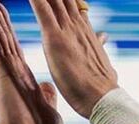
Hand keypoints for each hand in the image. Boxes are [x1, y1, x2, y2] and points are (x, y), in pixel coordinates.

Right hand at [0, 0, 61, 123]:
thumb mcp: (50, 111)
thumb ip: (47, 96)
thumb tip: (48, 86)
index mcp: (24, 79)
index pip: (15, 48)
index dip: (8, 29)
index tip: (3, 13)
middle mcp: (11, 72)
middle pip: (3, 37)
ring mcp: (5, 72)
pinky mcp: (1, 74)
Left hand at [27, 0, 117, 117]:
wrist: (103, 98)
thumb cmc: (101, 86)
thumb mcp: (101, 58)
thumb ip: (98, 44)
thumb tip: (103, 36)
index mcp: (84, 30)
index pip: (72, 4)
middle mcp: (76, 25)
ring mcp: (66, 30)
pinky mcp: (55, 38)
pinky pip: (42, 10)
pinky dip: (35, 0)